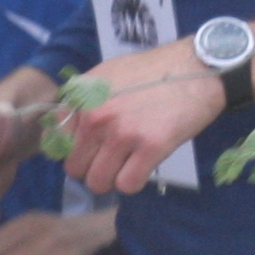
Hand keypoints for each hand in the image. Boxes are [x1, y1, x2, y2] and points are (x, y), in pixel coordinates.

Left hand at [50, 41, 230, 197]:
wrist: (197, 69)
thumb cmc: (153, 71)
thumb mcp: (107, 74)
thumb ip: (83, 100)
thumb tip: (65, 132)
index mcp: (82, 96)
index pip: (57, 141)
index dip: (75, 148)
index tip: (91, 148)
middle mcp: (95, 115)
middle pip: (75, 168)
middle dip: (91, 169)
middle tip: (111, 160)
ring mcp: (121, 132)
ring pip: (98, 182)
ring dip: (111, 180)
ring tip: (126, 165)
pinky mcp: (150, 147)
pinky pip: (127, 185)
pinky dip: (132, 182)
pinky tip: (142, 167)